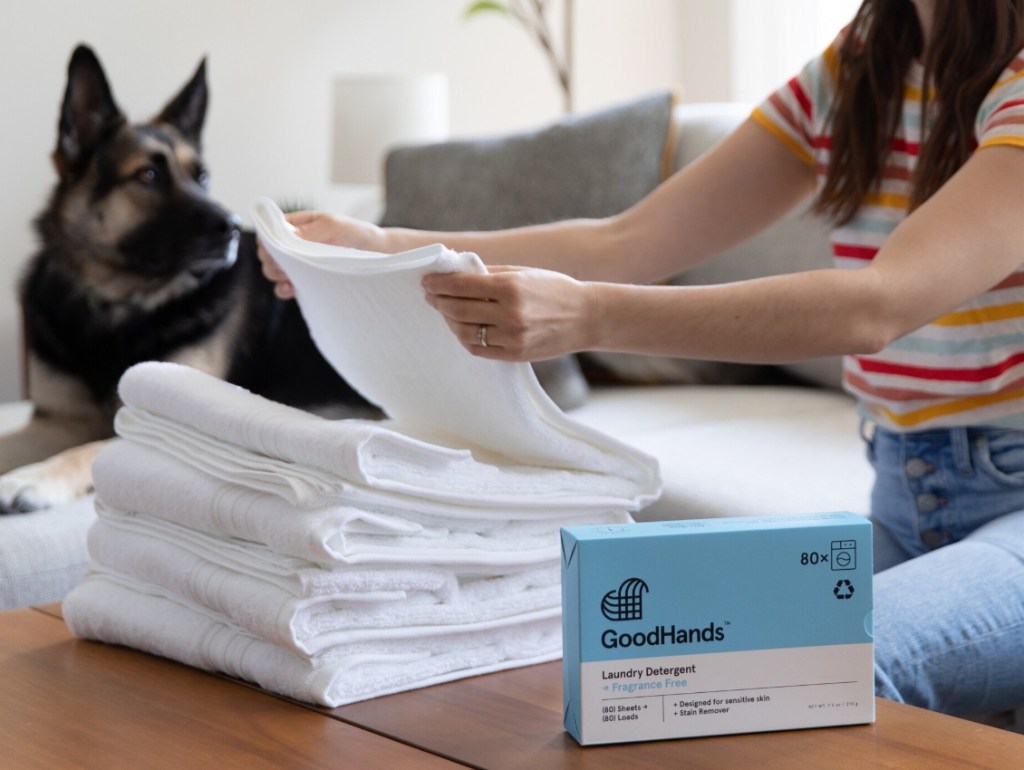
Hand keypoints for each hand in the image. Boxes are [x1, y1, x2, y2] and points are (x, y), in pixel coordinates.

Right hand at [256, 210, 384, 299]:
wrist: (377, 254)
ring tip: (289, 278)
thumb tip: (285, 236)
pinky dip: (283, 290)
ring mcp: (299, 263)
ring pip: (273, 270)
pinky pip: (284, 287)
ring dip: (276, 276)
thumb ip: (309, 230)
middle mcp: (295, 244)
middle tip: (284, 267)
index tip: (277, 251)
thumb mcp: (334, 225)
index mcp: (297, 225)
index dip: (268, 242)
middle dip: (271, 261)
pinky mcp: (305, 280)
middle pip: (267, 253)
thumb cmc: (357, 234)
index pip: (269, 232)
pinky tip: (292, 289)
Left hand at [422, 266, 589, 360]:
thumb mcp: (523, 273)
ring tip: (445, 311)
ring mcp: (513, 337)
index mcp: (511, 288)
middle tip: (430, 295)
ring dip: (449, 321)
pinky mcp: (515, 355)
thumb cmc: (554, 289)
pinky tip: (462, 328)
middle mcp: (510, 314)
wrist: (587, 317)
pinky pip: (479, 349)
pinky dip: (465, 338)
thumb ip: (490, 275)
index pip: (461, 286)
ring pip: (465, 332)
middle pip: (458, 309)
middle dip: (439, 301)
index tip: (427, 281)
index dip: (439, 283)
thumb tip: (456, 275)